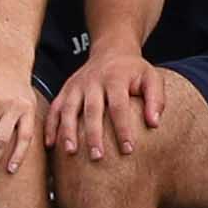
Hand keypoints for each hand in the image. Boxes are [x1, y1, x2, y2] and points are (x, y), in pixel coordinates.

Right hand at [48, 46, 170, 162]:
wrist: (111, 50)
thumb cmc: (134, 70)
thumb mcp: (151, 77)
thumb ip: (156, 99)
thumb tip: (154, 124)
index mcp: (115, 78)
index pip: (119, 106)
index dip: (123, 128)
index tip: (128, 149)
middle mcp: (93, 82)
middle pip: (92, 110)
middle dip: (93, 134)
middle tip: (97, 157)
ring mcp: (76, 86)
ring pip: (69, 109)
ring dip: (68, 131)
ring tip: (71, 152)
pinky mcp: (65, 90)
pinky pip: (55, 109)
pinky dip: (51, 126)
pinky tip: (51, 144)